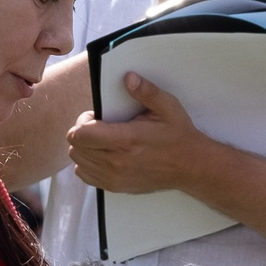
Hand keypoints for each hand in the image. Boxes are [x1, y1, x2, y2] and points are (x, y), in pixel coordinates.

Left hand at [66, 73, 220, 195]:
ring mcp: (114, 177)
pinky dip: (88, 164)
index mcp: (126, 140)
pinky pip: (85, 175)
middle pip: (75, 147)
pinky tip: (102, 155)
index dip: (82, 121)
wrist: (190, 167)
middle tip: (99, 127)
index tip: (96, 117)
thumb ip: (147, 91)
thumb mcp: (168, 107)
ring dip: (84, 149)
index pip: (80, 134)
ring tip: (102, 141)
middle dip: (82, 133)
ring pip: (78, 161)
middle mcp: (116, 162)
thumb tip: (129, 78)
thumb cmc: (178, 136)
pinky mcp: (115, 187)